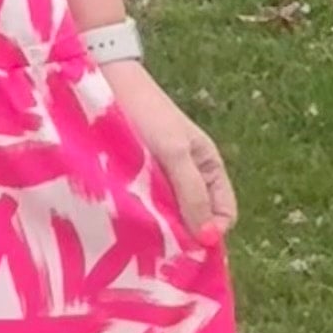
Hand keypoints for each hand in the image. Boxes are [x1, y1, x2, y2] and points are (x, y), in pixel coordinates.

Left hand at [98, 59, 236, 238]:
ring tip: (142, 236)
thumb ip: (192, 194)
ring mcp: (163, 177)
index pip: (224, 213)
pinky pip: (147, 205)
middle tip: (162, 247)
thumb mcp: (175, 154)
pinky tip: (128, 221)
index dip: (212, 233)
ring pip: (170, 214)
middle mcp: (190, 175)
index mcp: (209, 166)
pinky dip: (142, 215)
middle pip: (197, 218)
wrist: (108, 85)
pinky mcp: (137, 177)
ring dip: (161, 227)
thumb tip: (209, 239)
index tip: (189, 247)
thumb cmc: (148, 115)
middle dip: (185, 234)